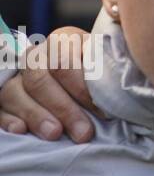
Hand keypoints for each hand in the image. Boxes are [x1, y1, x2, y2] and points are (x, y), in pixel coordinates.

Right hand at [0, 26, 96, 141]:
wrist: (77, 76)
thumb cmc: (97, 74)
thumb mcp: (105, 65)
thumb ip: (107, 74)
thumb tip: (120, 92)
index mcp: (63, 41)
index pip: (65, 63)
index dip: (82, 89)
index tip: (103, 112)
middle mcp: (36, 55)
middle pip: (39, 78)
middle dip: (63, 107)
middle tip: (83, 133)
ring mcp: (15, 76)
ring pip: (14, 91)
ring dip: (35, 115)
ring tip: (55, 134)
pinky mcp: (1, 95)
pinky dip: (7, 119)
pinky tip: (21, 130)